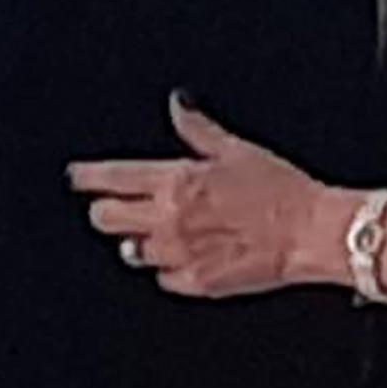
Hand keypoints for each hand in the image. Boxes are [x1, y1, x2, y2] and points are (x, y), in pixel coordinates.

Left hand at [70, 96, 339, 298]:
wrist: (309, 232)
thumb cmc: (280, 189)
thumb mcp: (236, 149)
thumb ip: (198, 128)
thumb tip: (177, 104)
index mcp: (176, 182)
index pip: (111, 178)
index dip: (87, 177)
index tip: (77, 177)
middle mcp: (168, 221)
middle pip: (106, 219)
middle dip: (105, 210)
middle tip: (114, 206)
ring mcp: (178, 255)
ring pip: (130, 252)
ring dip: (138, 240)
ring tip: (157, 231)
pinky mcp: (194, 283)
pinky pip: (162, 278)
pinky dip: (167, 267)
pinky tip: (183, 255)